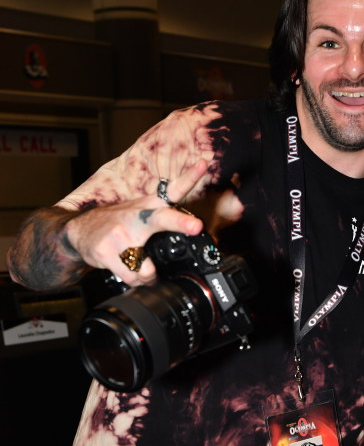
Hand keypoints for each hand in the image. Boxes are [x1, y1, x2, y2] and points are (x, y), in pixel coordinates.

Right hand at [66, 162, 206, 285]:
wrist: (77, 231)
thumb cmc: (116, 224)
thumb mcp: (139, 212)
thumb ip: (163, 216)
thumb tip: (195, 228)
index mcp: (148, 206)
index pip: (172, 189)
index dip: (189, 177)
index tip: (203, 165)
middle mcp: (136, 217)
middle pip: (163, 219)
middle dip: (181, 223)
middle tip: (196, 226)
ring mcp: (120, 234)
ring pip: (148, 268)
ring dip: (149, 276)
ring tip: (140, 268)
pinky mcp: (106, 251)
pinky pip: (132, 277)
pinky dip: (135, 281)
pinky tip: (127, 271)